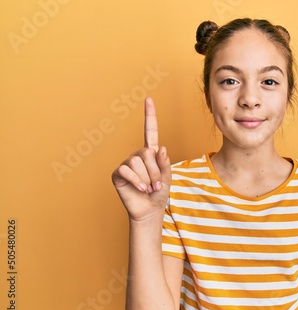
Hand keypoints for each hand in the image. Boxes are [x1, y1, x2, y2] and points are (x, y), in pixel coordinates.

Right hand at [112, 97, 170, 221]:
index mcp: (151, 153)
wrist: (149, 210)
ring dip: (147, 179)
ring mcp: (127, 163)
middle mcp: (138, 155)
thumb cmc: (159, 193)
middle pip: (147, 153)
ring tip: (148, 188)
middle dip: (155, 171)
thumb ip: (165, 164)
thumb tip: (161, 149)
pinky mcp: (118, 173)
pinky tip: (139, 189)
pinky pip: (127, 171)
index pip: (150, 131)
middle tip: (156, 184)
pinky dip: (136, 181)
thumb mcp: (168, 178)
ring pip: (138, 162)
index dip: (149, 115)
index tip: (148, 99)